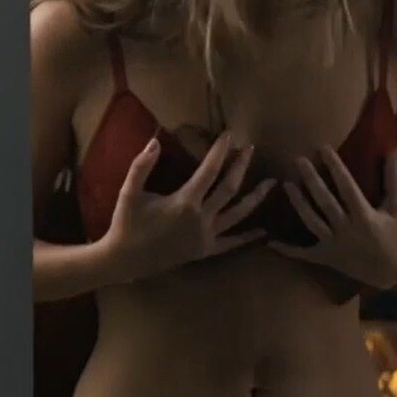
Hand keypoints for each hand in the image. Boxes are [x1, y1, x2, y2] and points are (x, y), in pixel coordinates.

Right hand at [104, 133, 273, 276]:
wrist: (124, 261)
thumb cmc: (126, 224)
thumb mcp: (129, 193)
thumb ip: (141, 166)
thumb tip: (155, 141)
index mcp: (184, 202)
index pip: (209, 171)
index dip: (220, 151)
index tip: (229, 135)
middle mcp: (201, 218)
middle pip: (230, 188)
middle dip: (241, 166)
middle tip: (251, 149)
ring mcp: (206, 236)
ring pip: (238, 214)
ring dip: (255, 197)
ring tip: (271, 183)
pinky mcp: (206, 250)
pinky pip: (231, 243)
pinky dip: (248, 237)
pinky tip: (263, 231)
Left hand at [269, 147, 396, 286]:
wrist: (391, 271)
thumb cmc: (396, 235)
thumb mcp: (396, 206)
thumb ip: (392, 178)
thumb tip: (394, 150)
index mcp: (365, 215)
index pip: (346, 186)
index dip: (335, 166)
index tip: (323, 148)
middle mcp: (346, 229)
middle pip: (325, 201)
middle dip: (311, 180)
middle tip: (298, 160)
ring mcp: (334, 244)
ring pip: (311, 221)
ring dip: (298, 203)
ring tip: (286, 184)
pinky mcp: (326, 257)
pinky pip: (304, 254)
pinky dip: (287, 250)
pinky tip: (270, 242)